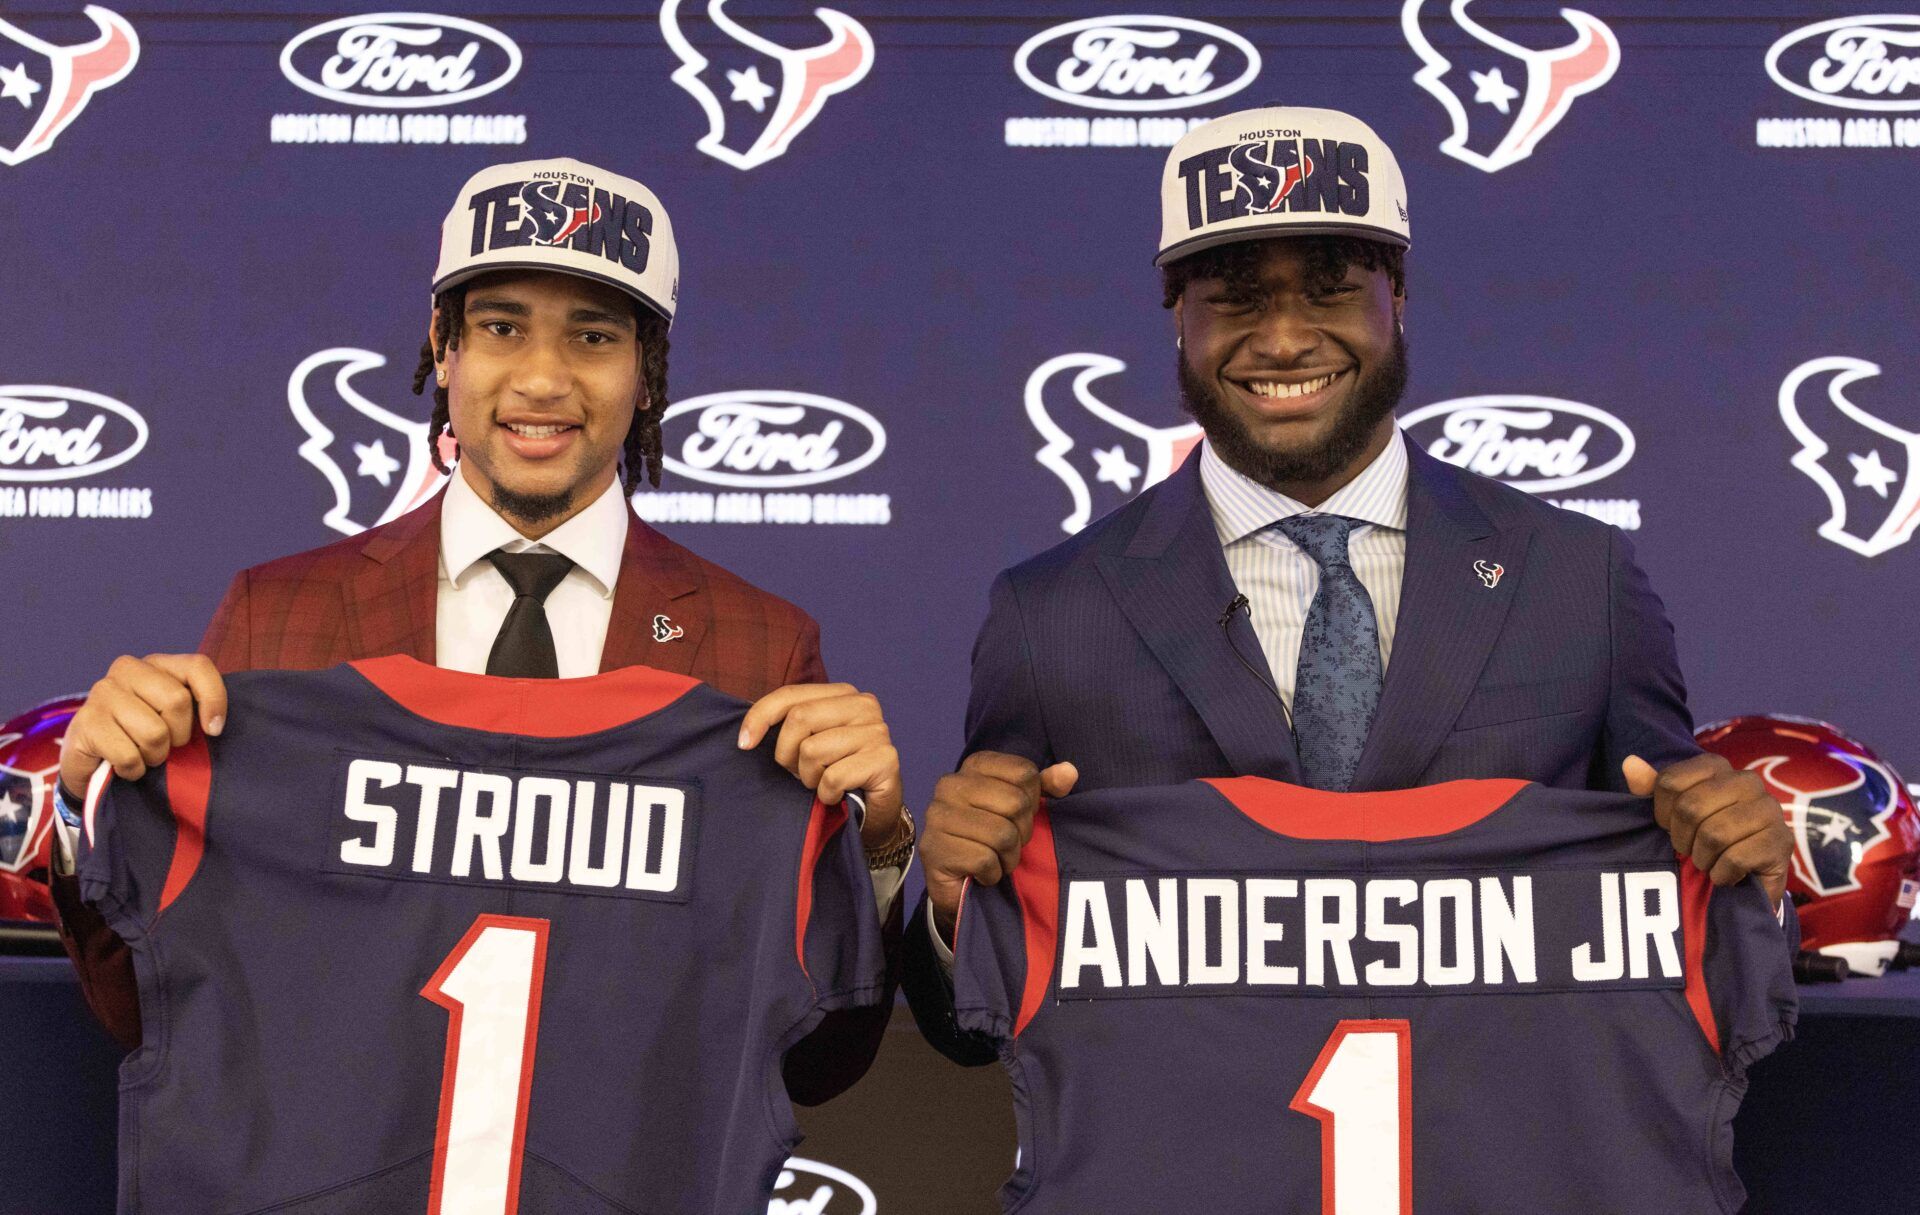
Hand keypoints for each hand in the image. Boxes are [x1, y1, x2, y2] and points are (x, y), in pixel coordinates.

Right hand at [60, 654, 227, 793]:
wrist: (93, 763)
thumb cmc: (143, 736)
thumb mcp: (176, 719)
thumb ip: (197, 709)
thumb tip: (214, 726)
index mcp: (156, 664)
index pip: (197, 666)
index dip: (213, 699)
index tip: (214, 730)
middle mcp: (127, 670)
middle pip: (177, 701)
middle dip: (179, 735)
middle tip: (165, 744)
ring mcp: (102, 693)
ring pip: (155, 733)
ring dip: (155, 756)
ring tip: (142, 754)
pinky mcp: (86, 722)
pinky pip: (129, 756)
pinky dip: (133, 769)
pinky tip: (123, 765)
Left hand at [740, 683, 902, 849]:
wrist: (874, 812)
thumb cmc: (835, 774)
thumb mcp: (807, 743)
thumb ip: (786, 726)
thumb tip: (746, 735)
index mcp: (843, 694)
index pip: (791, 695)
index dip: (760, 717)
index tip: (744, 744)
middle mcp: (864, 705)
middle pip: (800, 718)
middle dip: (787, 754)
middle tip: (799, 774)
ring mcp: (878, 731)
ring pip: (813, 750)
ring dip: (809, 778)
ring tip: (822, 784)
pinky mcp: (886, 759)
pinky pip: (833, 777)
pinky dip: (827, 794)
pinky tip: (837, 796)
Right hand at [923, 752, 1078, 941]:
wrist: (959, 883)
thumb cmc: (993, 838)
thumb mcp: (1022, 809)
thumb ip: (1045, 788)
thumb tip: (1069, 772)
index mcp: (974, 767)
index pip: (1024, 772)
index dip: (1033, 800)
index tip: (1018, 816)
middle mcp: (950, 784)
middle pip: (1015, 802)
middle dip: (1022, 832)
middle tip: (1008, 844)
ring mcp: (937, 816)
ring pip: (1002, 834)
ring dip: (1009, 857)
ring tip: (997, 859)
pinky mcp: (934, 849)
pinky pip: (984, 860)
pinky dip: (992, 873)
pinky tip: (982, 873)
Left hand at [1624, 753, 1791, 908]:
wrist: (1745, 876)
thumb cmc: (1703, 837)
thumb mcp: (1673, 812)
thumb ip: (1651, 788)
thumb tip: (1630, 764)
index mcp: (1717, 766)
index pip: (1669, 782)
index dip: (1662, 814)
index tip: (1670, 827)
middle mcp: (1747, 780)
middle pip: (1690, 807)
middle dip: (1682, 839)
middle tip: (1690, 850)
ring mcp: (1770, 809)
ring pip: (1714, 834)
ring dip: (1702, 858)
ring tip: (1708, 861)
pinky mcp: (1781, 841)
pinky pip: (1735, 858)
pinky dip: (1722, 874)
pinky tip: (1726, 873)